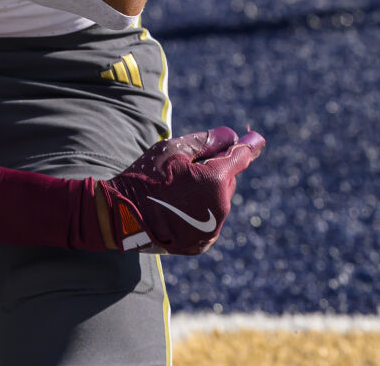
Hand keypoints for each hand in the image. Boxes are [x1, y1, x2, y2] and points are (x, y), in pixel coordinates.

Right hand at [90, 127, 264, 254]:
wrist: (121, 216)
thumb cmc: (146, 177)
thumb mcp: (173, 150)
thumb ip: (206, 141)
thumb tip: (232, 135)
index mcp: (215, 180)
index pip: (240, 157)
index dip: (248, 146)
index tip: (257, 138)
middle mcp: (220, 207)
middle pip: (227, 180)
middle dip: (214, 171)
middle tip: (184, 168)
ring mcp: (212, 229)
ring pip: (217, 201)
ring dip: (205, 193)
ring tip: (173, 192)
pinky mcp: (201, 244)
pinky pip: (208, 221)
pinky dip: (198, 213)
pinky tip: (175, 209)